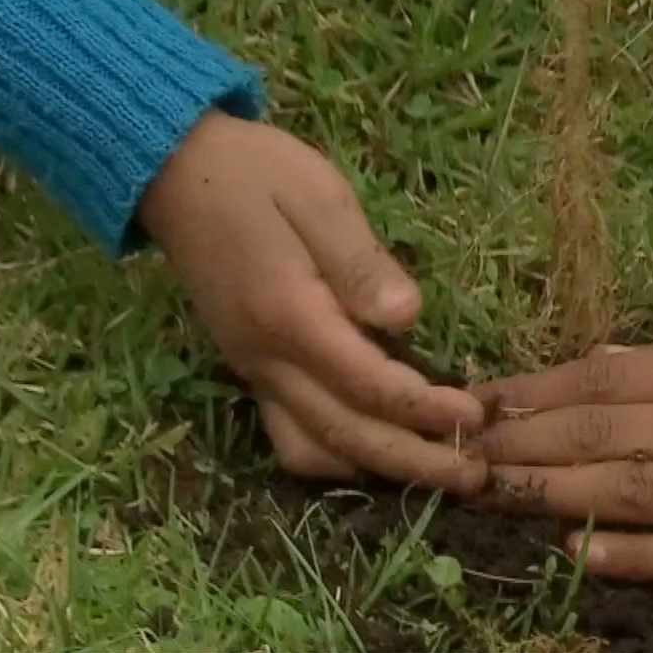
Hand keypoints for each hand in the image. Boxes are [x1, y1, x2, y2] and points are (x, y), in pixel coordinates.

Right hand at [138, 110, 486, 492]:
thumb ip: (360, 262)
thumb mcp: (318, 197)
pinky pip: (290, 434)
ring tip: (434, 467)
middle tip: (473, 477)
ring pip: (311, 449)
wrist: (176, 175)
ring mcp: (253, 370)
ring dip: (375, 467)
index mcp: (288, 315)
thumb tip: (407, 318)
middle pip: (344, 434)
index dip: (426, 408)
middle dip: (413, 461)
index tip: (476, 415)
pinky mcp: (251, 370)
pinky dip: (336, 454)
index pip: (367, 384)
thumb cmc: (256, 175)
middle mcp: (266, 359)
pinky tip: (378, 447)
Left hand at [469, 321, 652, 587]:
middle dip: (525, 444)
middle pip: (611, 438)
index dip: (540, 390)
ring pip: (638, 497)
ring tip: (490, 494)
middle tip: (454, 449)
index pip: (615, 380)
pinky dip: (635, 558)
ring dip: (555, 497)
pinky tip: (580, 554)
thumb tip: (607, 367)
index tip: (482, 397)